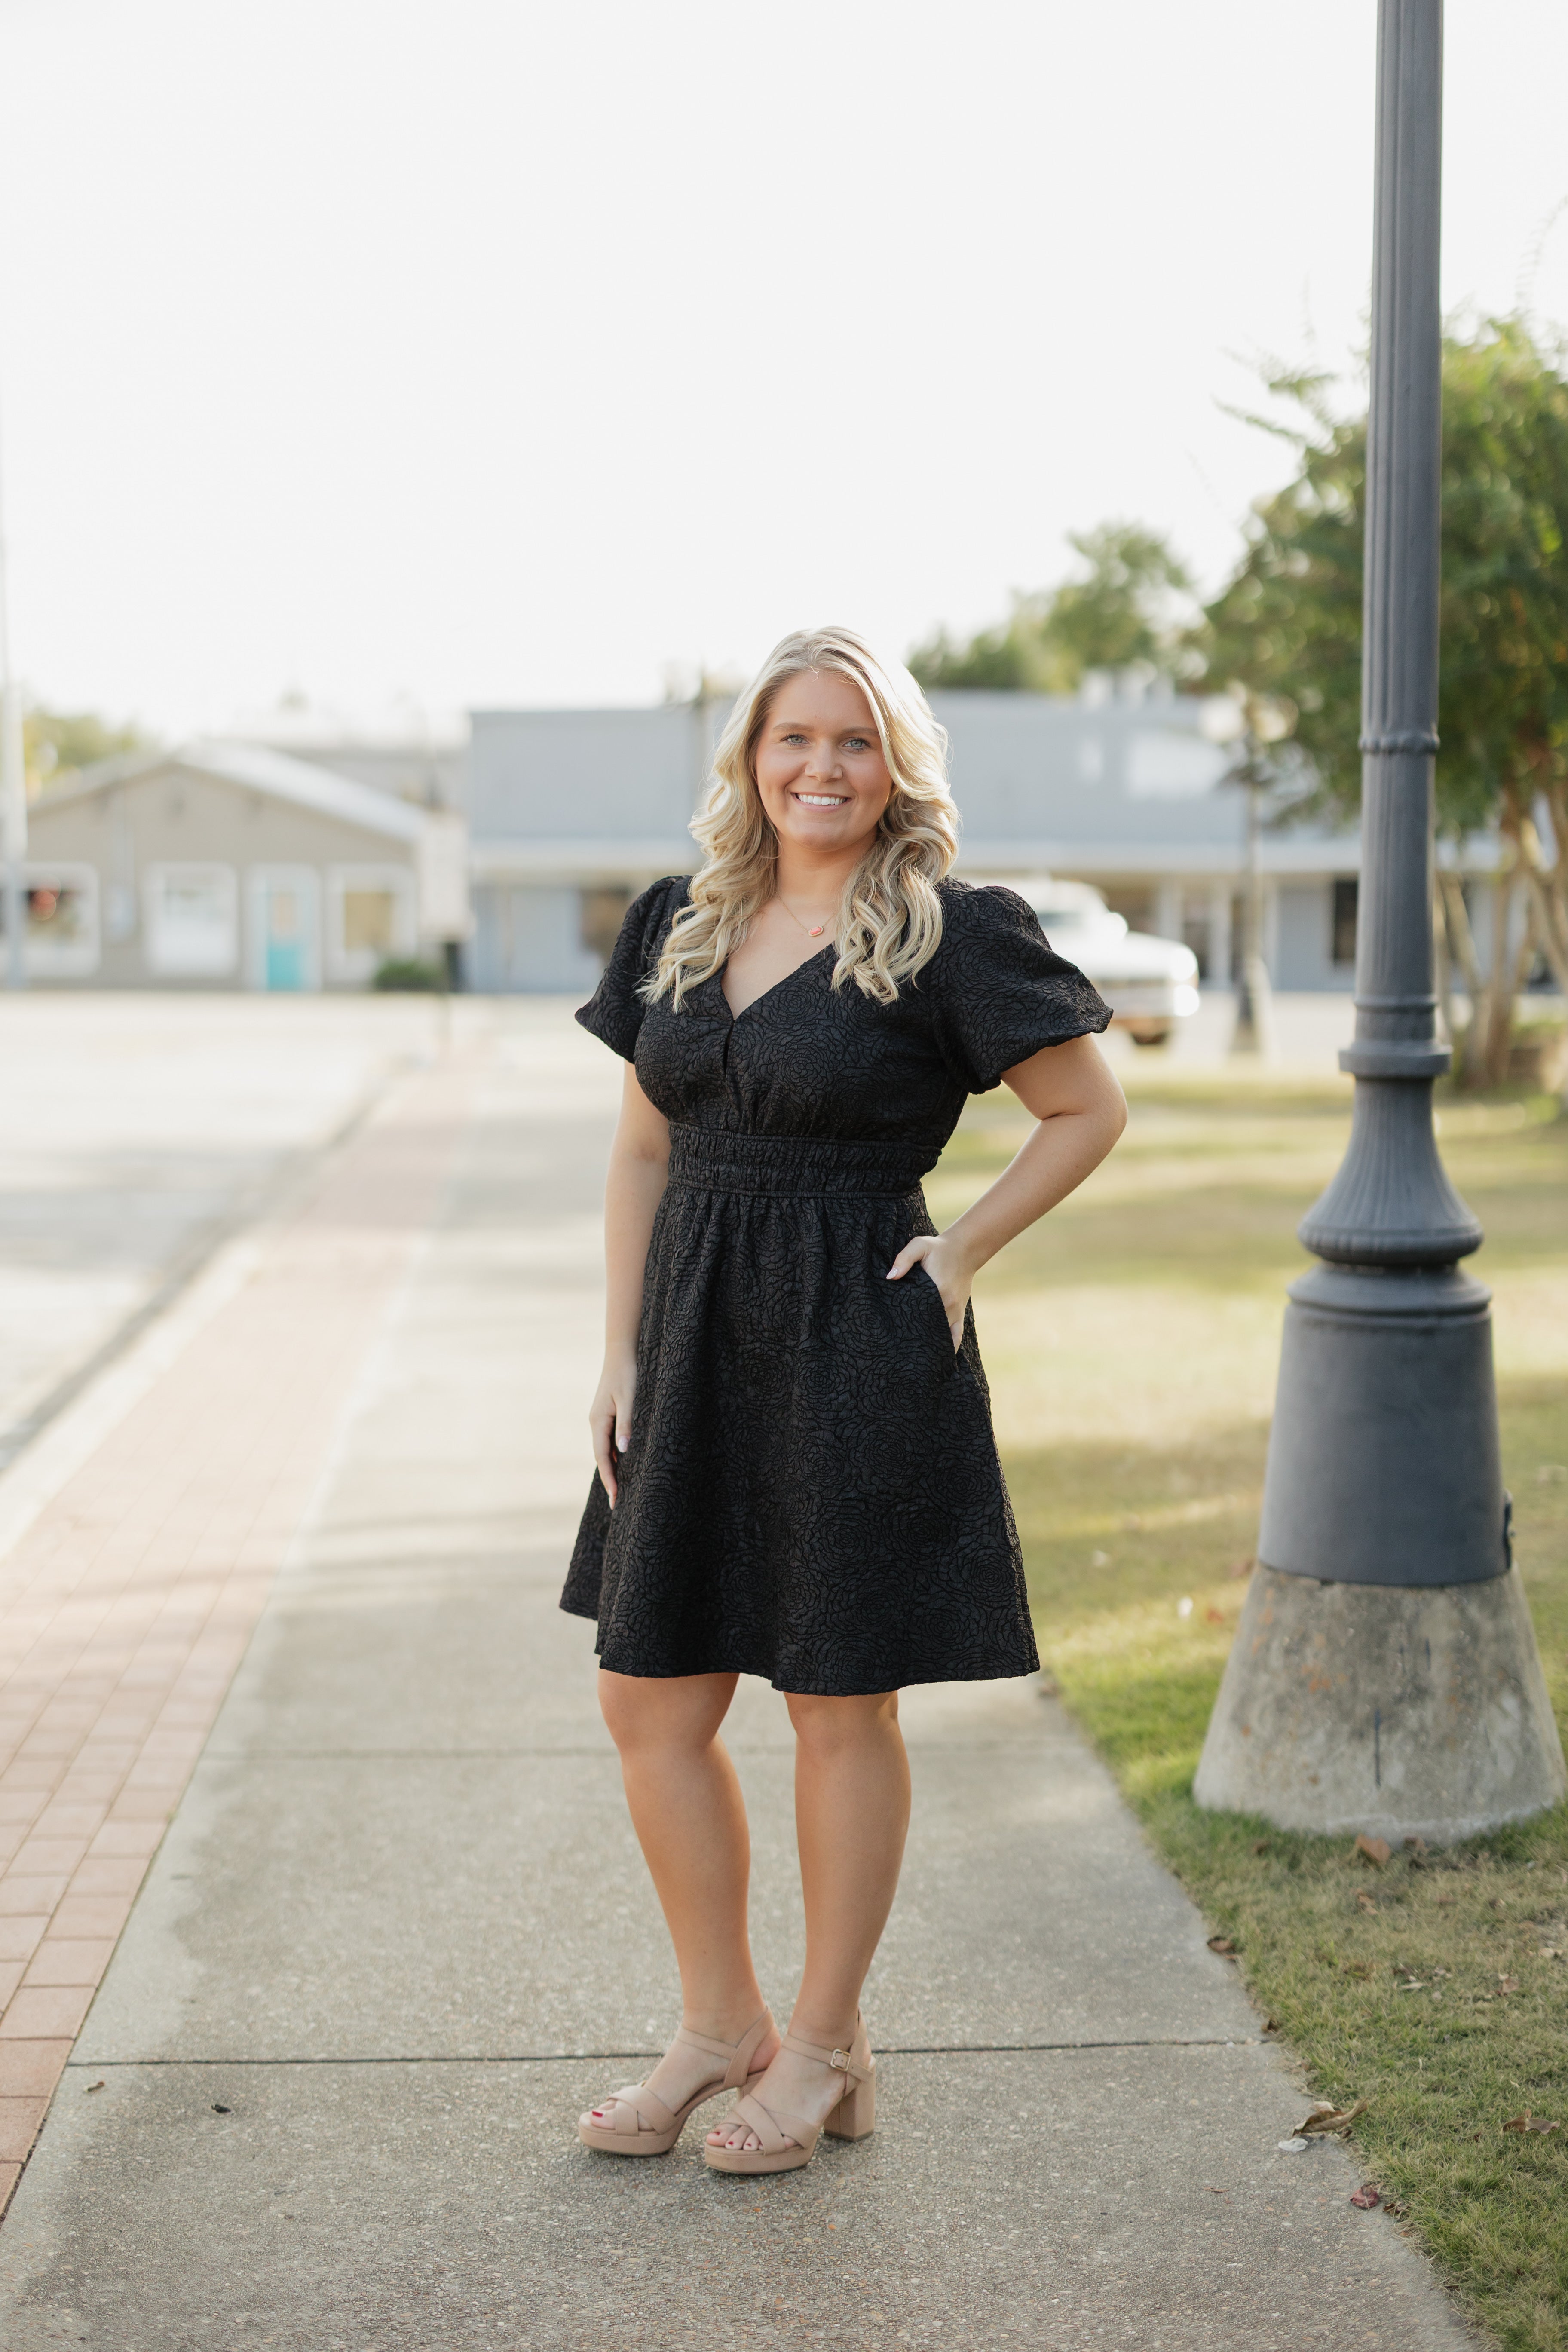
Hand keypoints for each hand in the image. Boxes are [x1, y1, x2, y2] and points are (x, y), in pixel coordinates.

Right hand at [590, 1345, 637, 1505]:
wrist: (622, 1351)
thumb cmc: (628, 1373)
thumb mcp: (630, 1399)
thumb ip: (627, 1424)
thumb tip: (623, 1451)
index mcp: (598, 1421)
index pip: (603, 1456)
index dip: (609, 1478)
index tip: (616, 1497)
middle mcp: (596, 1422)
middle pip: (602, 1457)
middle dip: (610, 1479)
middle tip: (618, 1503)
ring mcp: (601, 1418)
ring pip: (605, 1449)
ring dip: (613, 1469)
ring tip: (621, 1490)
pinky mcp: (608, 1414)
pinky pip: (609, 1440)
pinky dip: (616, 1455)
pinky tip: (624, 1464)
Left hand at [886, 1232, 972, 1351]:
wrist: (963, 1249)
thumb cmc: (937, 1248)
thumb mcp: (918, 1246)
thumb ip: (903, 1260)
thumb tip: (890, 1278)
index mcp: (937, 1289)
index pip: (919, 1313)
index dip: (907, 1326)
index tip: (895, 1339)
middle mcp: (948, 1303)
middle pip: (930, 1328)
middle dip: (917, 1340)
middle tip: (902, 1356)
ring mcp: (955, 1310)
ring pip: (943, 1335)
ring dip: (933, 1347)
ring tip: (920, 1364)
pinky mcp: (959, 1312)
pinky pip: (957, 1334)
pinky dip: (951, 1347)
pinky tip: (943, 1360)